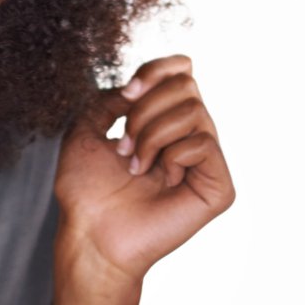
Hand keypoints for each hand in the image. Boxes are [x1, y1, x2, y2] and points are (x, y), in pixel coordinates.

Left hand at [54, 54, 232, 288]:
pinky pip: (204, 144)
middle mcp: (190, 137)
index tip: (126, 93)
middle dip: (145, 109)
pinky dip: (173, 156)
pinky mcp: (218, 187)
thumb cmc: (86, 191)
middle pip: (186, 85)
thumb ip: (111, 98)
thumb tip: (139, 84)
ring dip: (152, 135)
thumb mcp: (86, 130)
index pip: (182, 71)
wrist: (90, 233)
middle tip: (123, 146)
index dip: (156, 71)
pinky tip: (162, 180)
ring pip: (194, 111)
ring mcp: (206, 162)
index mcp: (164, 122)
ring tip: (135, 165)